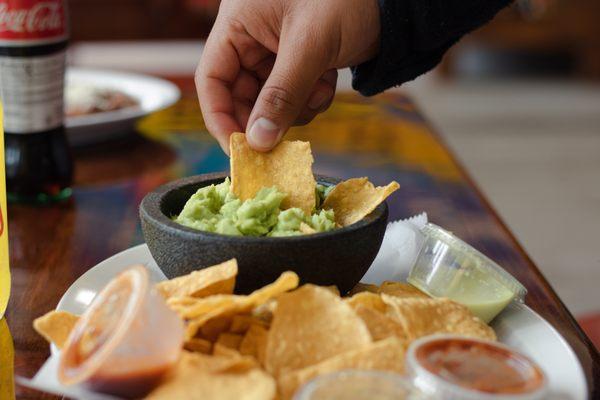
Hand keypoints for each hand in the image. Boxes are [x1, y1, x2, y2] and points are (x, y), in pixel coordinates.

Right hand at [196, 0, 379, 152]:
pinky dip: (310, 99)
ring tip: (318, 88)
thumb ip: (282, 95)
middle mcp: (251, 38)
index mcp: (238, 23)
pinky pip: (293, 97)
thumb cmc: (346, 0)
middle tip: (282, 139)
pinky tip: (327, 82)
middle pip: (240, 95)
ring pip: (270, 102)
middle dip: (266, 116)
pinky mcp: (298, 64)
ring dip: (295, 108)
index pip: (212, 78)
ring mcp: (275, 53)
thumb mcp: (310, 47)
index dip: (219, 117)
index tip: (237, 150)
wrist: (391, 2)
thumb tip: (258, 142)